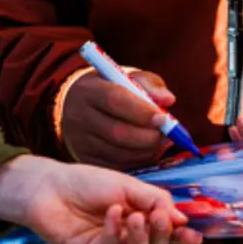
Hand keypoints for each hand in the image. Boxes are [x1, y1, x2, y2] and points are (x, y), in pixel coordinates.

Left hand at [0, 155, 202, 243]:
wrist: (50, 185)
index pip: (167, 230)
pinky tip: (111, 215)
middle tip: (159, 217)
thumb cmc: (88, 181)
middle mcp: (128, 233)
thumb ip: (154, 198)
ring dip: (139, 235)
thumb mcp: (127, 184)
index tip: (196, 234)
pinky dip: (113, 234)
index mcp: (141, 214)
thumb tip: (181, 216)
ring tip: (133, 215)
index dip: (183, 234)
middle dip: (162, 232)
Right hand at [60, 70, 174, 169]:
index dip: (142, 112)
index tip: (163, 118)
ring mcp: (80, 142)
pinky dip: (137, 161)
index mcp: (89, 90)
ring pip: (118, 154)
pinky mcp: (86, 159)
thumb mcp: (126, 77)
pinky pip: (116, 166)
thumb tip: (168, 100)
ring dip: (146, 151)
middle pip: (117, 132)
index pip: (115, 101)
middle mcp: (79, 117)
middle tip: (166, 134)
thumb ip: (149, 85)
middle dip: (148, 137)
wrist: (74, 105)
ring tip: (160, 142)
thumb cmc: (108, 88)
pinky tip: (147, 151)